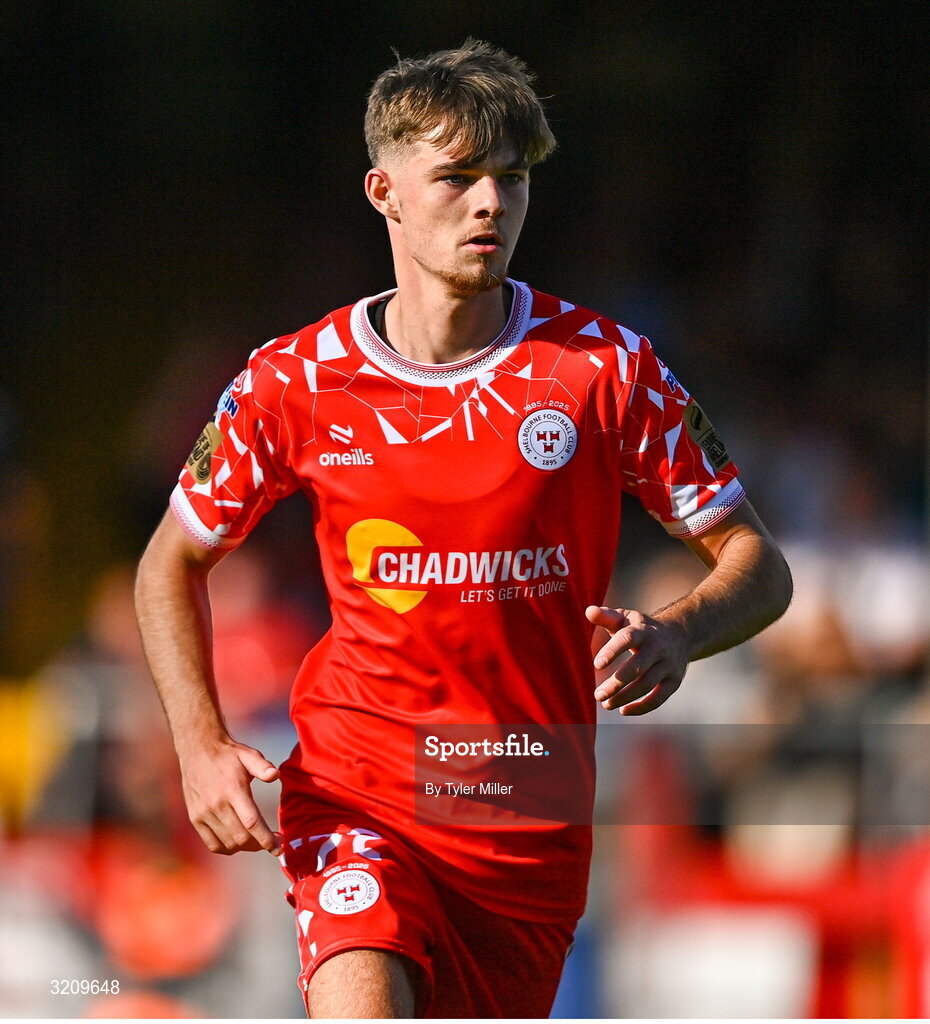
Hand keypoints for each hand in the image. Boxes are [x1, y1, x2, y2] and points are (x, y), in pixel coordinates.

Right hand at [178, 738, 282, 855]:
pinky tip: (239, 843)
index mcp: (233, 790)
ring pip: (229, 843)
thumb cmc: (229, 754)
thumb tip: (275, 775)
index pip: (251, 822)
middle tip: (273, 841)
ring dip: (246, 847)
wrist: (198, 750)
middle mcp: (217, 805)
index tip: (279, 848)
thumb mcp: (249, 754)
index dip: (266, 839)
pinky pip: (212, 844)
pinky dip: (228, 848)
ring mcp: (204, 813)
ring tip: (257, 840)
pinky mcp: (195, 818)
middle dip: (261, 844)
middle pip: (242, 837)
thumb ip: (262, 766)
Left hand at [585, 606, 689, 714]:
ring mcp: (668, 665)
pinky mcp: (674, 680)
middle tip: (598, 695)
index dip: (612, 651)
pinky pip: (659, 698)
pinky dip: (642, 707)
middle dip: (617, 683)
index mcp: (642, 630)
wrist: (679, 634)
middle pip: (638, 666)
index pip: (627, 639)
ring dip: (625, 697)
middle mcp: (658, 647)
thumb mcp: (626, 618)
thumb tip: (589, 611)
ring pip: (647, 685)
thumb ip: (606, 616)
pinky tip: (623, 710)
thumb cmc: (641, 627)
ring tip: (606, 704)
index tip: (597, 665)